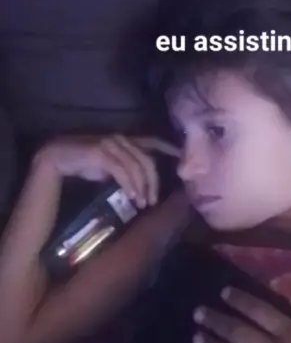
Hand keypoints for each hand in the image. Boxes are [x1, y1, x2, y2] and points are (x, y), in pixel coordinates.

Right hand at [32, 134, 179, 209]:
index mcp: (126, 140)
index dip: (168, 148)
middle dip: (154, 182)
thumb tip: (140, 185)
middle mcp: (121, 139)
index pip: (153, 141)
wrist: (58, 158)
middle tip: (153, 201)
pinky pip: (122, 171)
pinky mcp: (101, 153)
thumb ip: (126, 170)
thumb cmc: (85, 162)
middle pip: (147, 160)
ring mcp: (111, 144)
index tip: (181, 158)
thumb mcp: (110, 167)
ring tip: (143, 203)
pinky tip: (132, 195)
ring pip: (137, 167)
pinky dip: (129, 184)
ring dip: (142, 187)